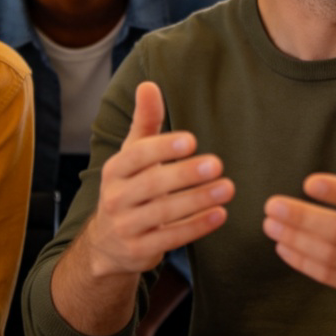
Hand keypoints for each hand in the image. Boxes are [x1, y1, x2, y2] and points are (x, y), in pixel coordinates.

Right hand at [85, 81, 234, 277]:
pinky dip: (196, 227)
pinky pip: (171, 239)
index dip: (163, 147)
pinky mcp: (140, 251)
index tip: (192, 140)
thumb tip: (148, 84)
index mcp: (115, 169)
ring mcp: (126, 227)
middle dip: (186, 174)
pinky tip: (220, 214)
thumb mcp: (132, 154)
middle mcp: (116, 198)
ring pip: (164, 213)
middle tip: (218, 164)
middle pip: (152, 185)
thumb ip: (145, 121)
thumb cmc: (129, 186)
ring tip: (228, 188)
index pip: (136, 156)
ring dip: (198, 200)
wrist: (107, 243)